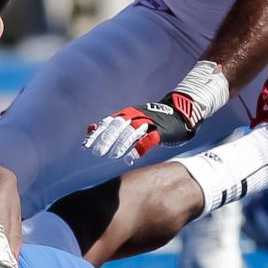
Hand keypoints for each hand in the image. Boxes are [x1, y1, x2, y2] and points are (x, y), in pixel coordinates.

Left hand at [83, 93, 198, 164]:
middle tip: (97, 152)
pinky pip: (150, 139)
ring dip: (122, 143)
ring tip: (113, 156)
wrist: (181, 111)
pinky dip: (140, 147)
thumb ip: (111, 124)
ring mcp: (150, 123)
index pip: (109, 123)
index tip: (86, 146)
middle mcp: (137, 116)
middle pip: (119, 126)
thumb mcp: (130, 118)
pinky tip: (132, 157)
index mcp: (128, 113)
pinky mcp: (162, 131)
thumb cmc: (152, 119)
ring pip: (133, 131)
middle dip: (107, 139)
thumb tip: (90, 128)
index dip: (98, 134)